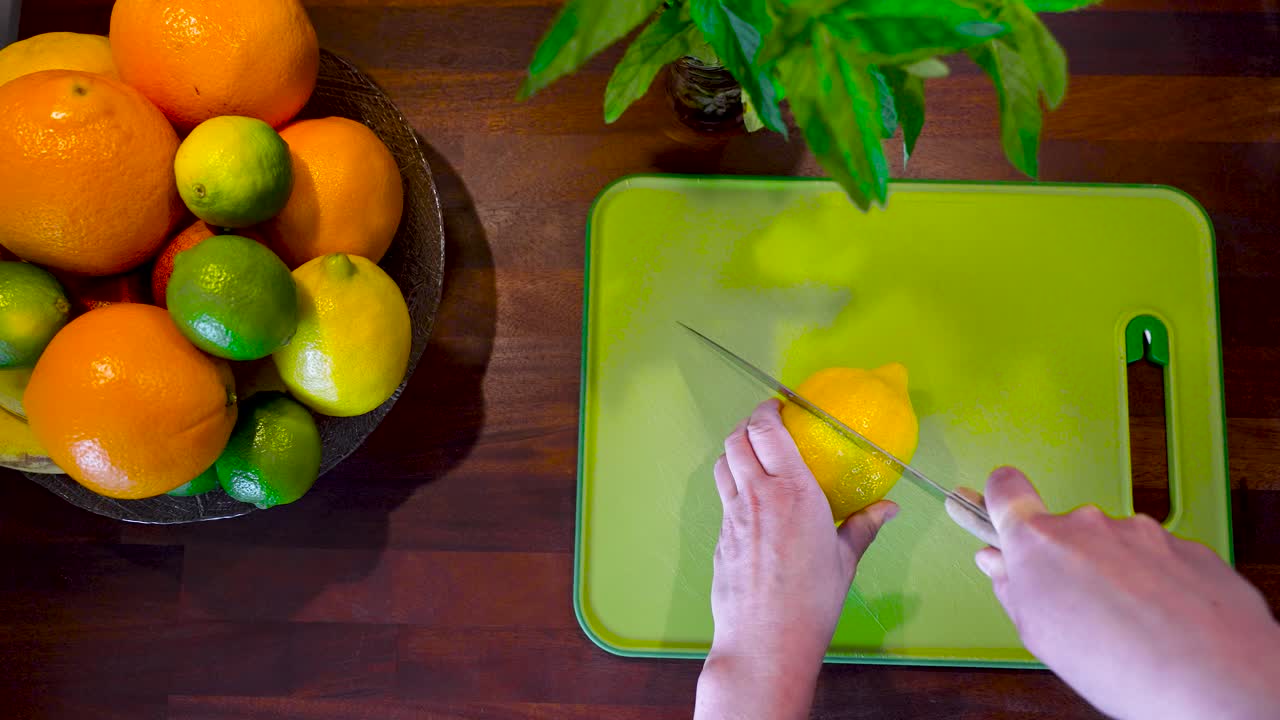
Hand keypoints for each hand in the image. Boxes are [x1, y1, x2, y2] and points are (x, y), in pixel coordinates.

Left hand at [694, 399, 897, 719]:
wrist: (765, 640)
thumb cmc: (812, 601)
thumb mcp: (845, 559)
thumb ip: (863, 526)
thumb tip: (889, 508)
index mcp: (793, 491)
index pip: (768, 430)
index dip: (767, 410)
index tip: (778, 406)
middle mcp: (758, 495)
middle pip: (737, 439)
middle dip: (749, 425)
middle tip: (767, 427)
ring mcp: (734, 516)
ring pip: (723, 464)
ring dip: (736, 451)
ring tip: (755, 456)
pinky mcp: (721, 537)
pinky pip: (723, 496)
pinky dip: (733, 484)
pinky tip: (751, 501)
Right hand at [976, 466, 1279, 719]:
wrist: (1208, 676)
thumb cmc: (1116, 662)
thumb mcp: (1037, 632)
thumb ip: (1013, 588)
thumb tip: (1000, 564)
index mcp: (1039, 541)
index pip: (1004, 489)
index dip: (996, 498)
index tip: (987, 503)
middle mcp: (1089, 524)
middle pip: (1065, 532)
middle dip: (1068, 562)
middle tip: (1075, 608)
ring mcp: (1142, 533)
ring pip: (1116, 547)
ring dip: (1116, 576)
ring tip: (1128, 629)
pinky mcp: (1188, 548)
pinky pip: (1160, 560)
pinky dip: (1158, 586)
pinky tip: (1164, 625)